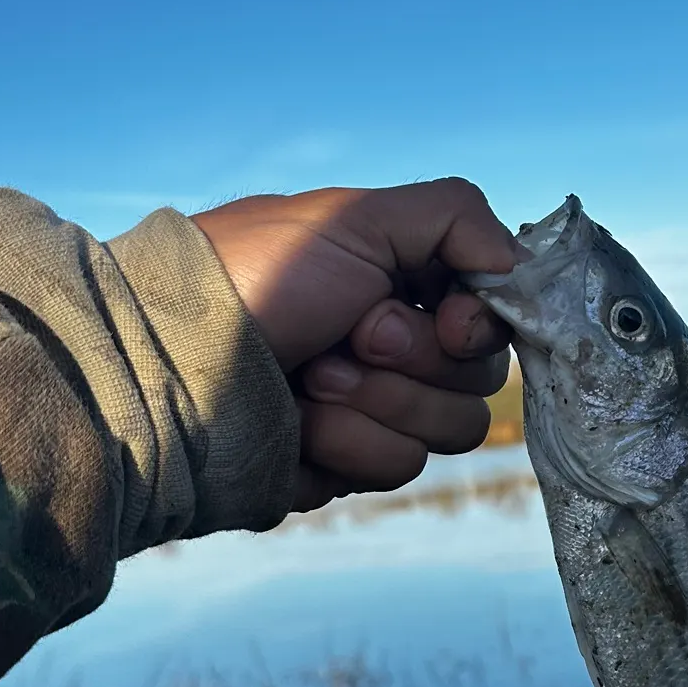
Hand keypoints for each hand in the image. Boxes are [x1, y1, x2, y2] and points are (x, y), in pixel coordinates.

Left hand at [193, 178, 517, 511]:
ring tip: (308, 381)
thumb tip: (517, 267)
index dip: (477, 328)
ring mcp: (374, 412)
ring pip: (445, 433)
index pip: (492, 324)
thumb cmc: (259, 278)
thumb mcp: (357, 217)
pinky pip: (394, 469)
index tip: (444, 321)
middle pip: (479, 384)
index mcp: (402, 286)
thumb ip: (456, 218)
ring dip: (376, 403)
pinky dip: (344, 444)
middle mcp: (395, 350)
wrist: (170, 365)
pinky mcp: (347, 465)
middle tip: (346, 339)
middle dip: (412, 363)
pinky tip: (297, 425)